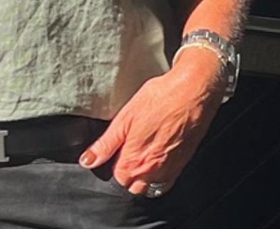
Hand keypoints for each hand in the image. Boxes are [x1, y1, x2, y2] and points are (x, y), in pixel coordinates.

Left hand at [79, 53, 223, 195]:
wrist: (192, 92)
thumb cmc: (160, 99)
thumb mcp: (125, 116)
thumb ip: (105, 143)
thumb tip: (87, 160)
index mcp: (134, 161)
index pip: (117, 177)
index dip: (116, 160)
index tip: (119, 146)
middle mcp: (153, 172)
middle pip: (133, 186)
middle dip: (129, 171)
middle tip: (131, 146)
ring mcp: (170, 170)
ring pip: (150, 187)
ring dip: (144, 175)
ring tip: (145, 150)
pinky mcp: (183, 164)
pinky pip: (166, 182)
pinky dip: (160, 176)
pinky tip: (158, 155)